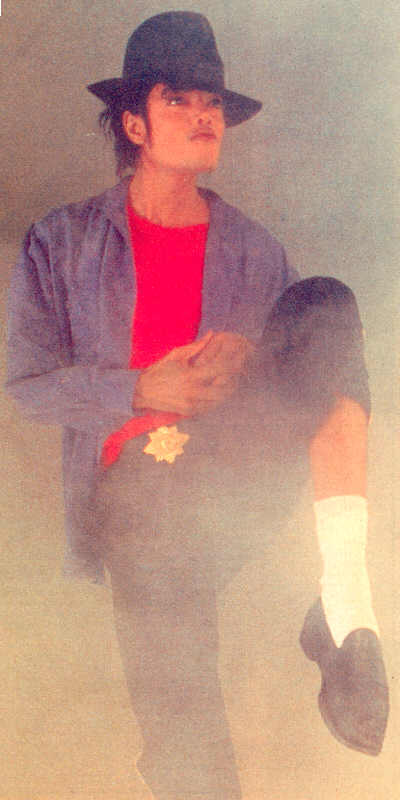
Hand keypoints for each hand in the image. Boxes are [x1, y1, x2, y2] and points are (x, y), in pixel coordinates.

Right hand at [133, 331, 253, 415]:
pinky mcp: (189, 412)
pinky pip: (210, 407)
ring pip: (219, 400)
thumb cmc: (158, 371)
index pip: (219, 370)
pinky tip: (218, 393)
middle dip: (233, 381)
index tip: (237, 359)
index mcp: (191, 375)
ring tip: (231, 383)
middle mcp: (194, 391)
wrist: (141, 392)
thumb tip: (211, 334)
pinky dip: (217, 400)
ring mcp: (192, 404)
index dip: (232, 364)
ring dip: (227, 392)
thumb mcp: (175, 355)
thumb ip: (196, 346)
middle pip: (224, 389)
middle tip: (238, 374)